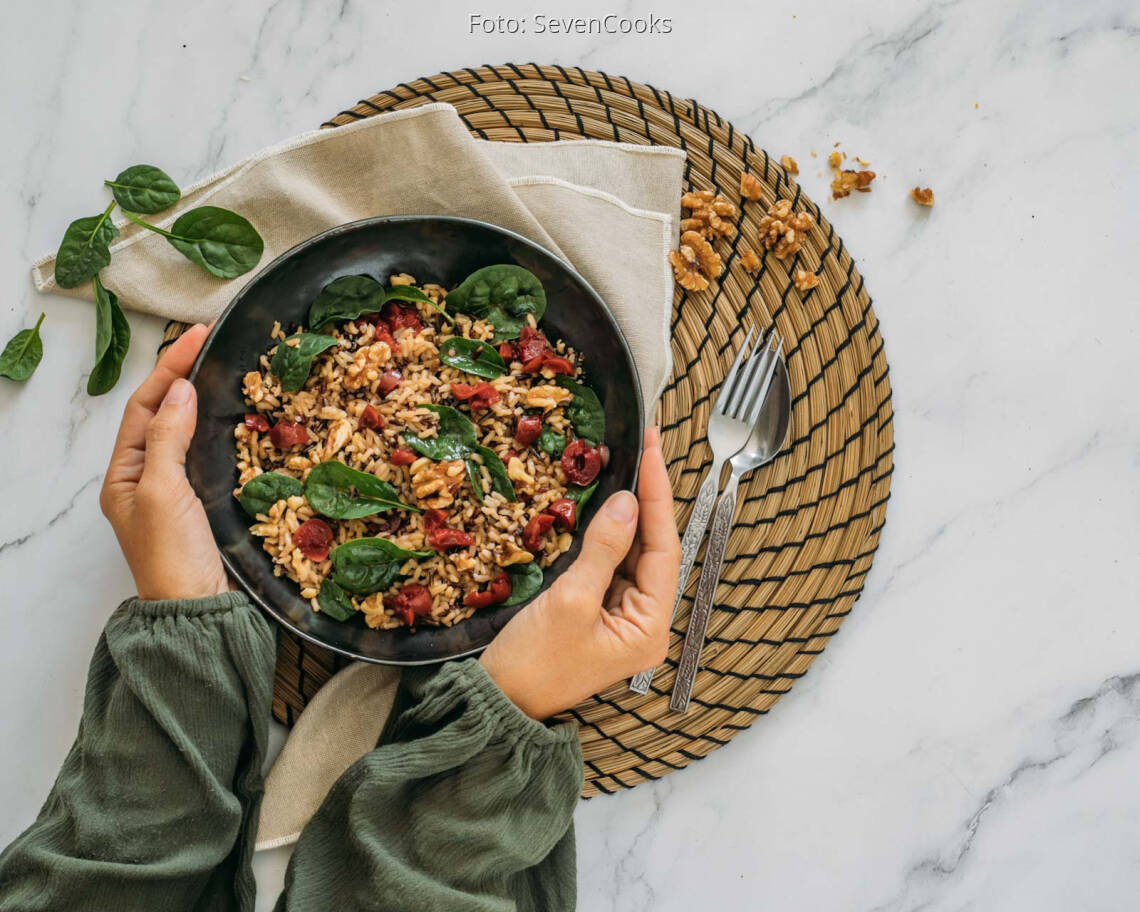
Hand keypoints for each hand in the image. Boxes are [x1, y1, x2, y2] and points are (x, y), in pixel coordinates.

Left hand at [99, 324, 229, 600]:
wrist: (201, 611)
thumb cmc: (173, 556)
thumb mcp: (163, 492)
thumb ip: (168, 439)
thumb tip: (180, 390)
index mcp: (125, 475)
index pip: (144, 407)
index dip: (168, 369)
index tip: (195, 336)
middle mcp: (148, 478)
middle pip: (164, 413)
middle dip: (183, 375)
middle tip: (210, 340)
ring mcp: (179, 490)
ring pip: (188, 431)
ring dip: (204, 399)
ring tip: (225, 367)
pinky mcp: (209, 503)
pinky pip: (212, 454)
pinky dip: (223, 429)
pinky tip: (241, 415)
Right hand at [480, 427, 680, 718]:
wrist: (496, 702)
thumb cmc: (533, 663)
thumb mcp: (569, 601)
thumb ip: (602, 549)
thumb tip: (628, 502)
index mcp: (650, 628)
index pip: (664, 548)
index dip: (659, 495)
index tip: (652, 450)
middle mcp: (645, 623)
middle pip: (654, 548)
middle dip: (649, 498)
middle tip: (645, 445)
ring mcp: (623, 619)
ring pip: (633, 553)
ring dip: (630, 512)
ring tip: (631, 463)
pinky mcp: (599, 613)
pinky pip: (611, 564)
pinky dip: (608, 534)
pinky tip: (606, 504)